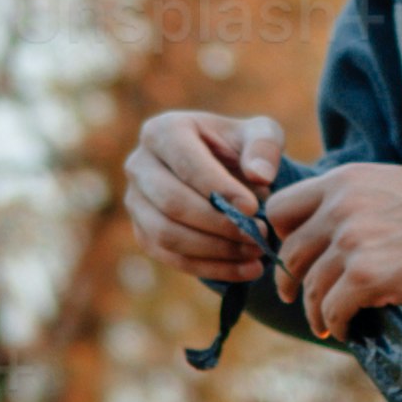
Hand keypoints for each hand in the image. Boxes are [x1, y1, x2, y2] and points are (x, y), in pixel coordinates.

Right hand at [122, 108, 290, 282]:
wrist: (224, 172)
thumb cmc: (240, 148)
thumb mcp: (260, 134)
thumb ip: (265, 146)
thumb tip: (260, 176)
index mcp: (163, 131)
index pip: (185, 163)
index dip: (217, 188)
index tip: (252, 208)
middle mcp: (139, 165)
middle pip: (172, 203)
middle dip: (217, 224)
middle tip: (257, 235)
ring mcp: (136, 202)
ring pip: (167, 236)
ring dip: (215, 250)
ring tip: (255, 252)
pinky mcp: (144, 233)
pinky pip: (172, 258)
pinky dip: (211, 268)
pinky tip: (246, 270)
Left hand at [268, 161, 401, 331]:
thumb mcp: (390, 186)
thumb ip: (354, 202)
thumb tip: (326, 239)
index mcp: (344, 181)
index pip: (281, 209)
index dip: (281, 237)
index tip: (294, 257)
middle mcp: (341, 207)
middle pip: (290, 253)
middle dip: (291, 281)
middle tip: (299, 297)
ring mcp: (353, 242)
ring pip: (311, 287)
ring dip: (315, 311)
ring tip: (326, 322)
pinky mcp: (369, 277)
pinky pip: (333, 310)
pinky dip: (336, 325)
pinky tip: (347, 329)